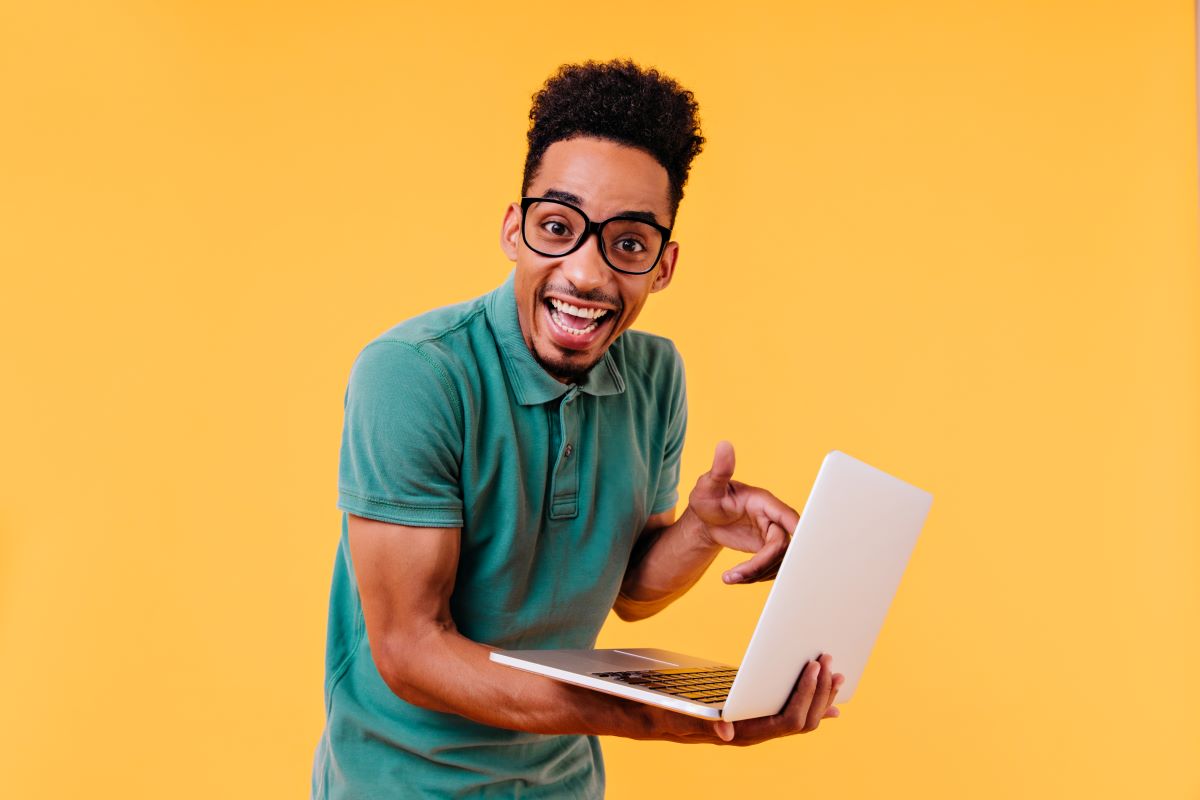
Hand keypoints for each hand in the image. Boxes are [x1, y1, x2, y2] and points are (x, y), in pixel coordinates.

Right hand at [645, 654, 843, 744]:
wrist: (651, 717)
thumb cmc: (663, 713)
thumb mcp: (676, 715)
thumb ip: (699, 722)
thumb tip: (727, 734)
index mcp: (742, 734)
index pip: (787, 722)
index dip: (805, 697)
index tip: (813, 667)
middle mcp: (754, 734)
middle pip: (802, 721)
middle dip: (820, 693)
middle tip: (828, 662)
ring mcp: (757, 727)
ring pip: (801, 719)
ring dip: (820, 697)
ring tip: (835, 673)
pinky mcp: (755, 717)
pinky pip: (789, 713)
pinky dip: (810, 703)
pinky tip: (824, 695)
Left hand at [687, 441, 798, 583]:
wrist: (707, 517)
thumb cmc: (708, 497)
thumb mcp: (709, 485)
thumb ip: (719, 469)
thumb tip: (724, 445)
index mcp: (765, 502)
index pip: (788, 517)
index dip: (795, 533)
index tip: (793, 552)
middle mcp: (773, 518)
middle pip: (783, 546)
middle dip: (763, 564)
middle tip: (737, 575)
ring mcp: (772, 535)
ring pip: (779, 561)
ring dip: (756, 574)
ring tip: (731, 578)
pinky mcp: (767, 549)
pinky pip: (771, 568)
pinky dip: (755, 577)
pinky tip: (734, 578)